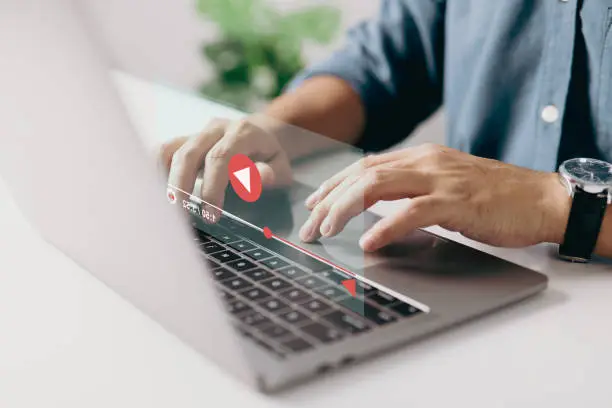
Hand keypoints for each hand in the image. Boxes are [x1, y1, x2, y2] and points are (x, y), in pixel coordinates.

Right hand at [159, 116, 291, 208]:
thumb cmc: (269, 157)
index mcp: (242, 132)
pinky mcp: (183, 140)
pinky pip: (163, 152)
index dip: (212, 187)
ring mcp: (196, 133)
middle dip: (183, 187)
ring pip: (170, 151)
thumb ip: (271, 173)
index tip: (211, 215)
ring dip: (165, 181)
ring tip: (168, 208)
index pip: (220, 158)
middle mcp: (215, 129)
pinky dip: (156, 172)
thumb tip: (260, 179)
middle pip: (189, 154)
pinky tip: (159, 195)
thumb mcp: (282, 166)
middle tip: (184, 217)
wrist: (260, 133)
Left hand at [299, 144, 569, 251]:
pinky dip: (385, 226)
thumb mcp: (445, 183)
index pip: (365, 165)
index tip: (314, 203)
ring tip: (325, 231)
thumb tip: (376, 203)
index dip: (334, 184)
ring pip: (378, 185)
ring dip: (345, 208)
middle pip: (362, 174)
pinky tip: (368, 242)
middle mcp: (426, 162)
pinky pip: (412, 212)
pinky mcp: (457, 202)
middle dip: (329, 200)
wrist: (541, 198)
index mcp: (421, 157)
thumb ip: (413, 187)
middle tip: (309, 226)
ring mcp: (441, 179)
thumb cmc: (493, 196)